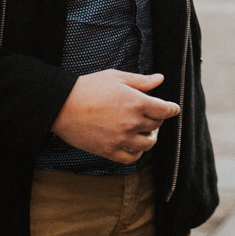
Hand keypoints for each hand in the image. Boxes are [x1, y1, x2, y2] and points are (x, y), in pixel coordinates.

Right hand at [51, 70, 181, 164]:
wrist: (61, 106)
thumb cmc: (88, 88)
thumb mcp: (116, 77)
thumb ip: (141, 81)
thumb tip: (160, 79)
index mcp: (136, 102)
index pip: (165, 110)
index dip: (172, 109)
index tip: (173, 109)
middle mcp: (132, 122)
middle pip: (156, 125)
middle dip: (157, 120)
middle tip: (151, 115)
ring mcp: (121, 138)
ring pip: (148, 144)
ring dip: (150, 137)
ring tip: (145, 132)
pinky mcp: (108, 150)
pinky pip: (131, 158)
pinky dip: (136, 153)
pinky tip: (134, 145)